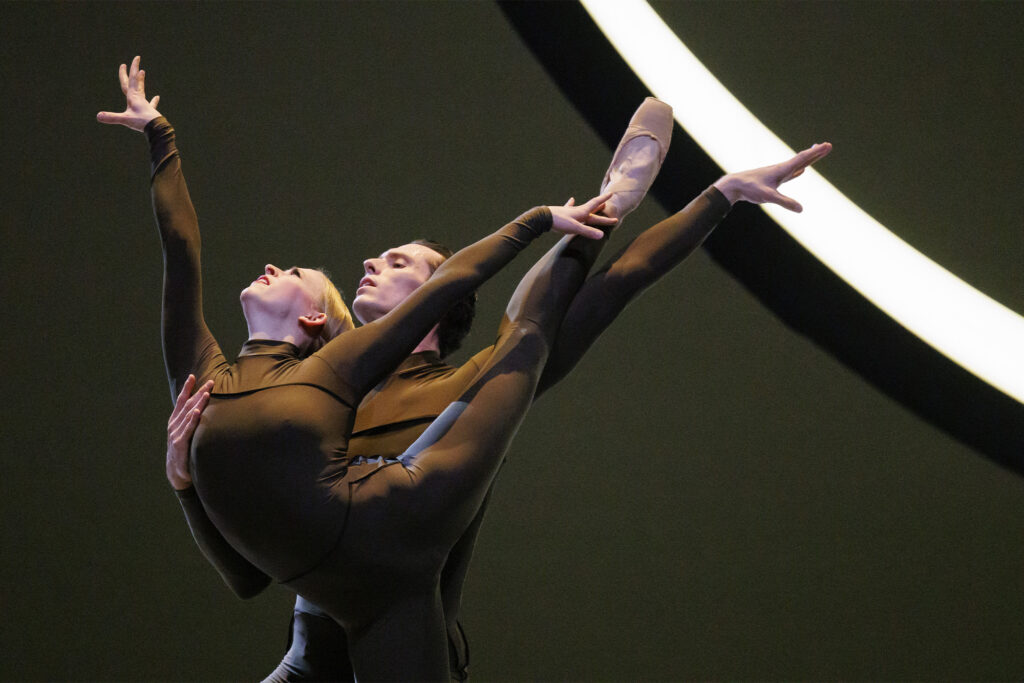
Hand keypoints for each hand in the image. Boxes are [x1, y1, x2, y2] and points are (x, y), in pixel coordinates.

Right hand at [96, 56, 161, 131]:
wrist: (158, 129)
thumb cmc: (143, 123)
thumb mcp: (126, 120)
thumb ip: (112, 117)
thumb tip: (98, 116)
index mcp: (133, 97)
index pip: (128, 82)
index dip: (125, 73)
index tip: (124, 64)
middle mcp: (139, 98)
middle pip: (135, 81)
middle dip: (134, 70)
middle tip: (137, 58)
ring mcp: (145, 104)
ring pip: (141, 89)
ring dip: (140, 80)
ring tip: (142, 72)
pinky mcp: (150, 112)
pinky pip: (151, 104)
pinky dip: (153, 100)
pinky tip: (157, 97)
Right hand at [166, 374, 212, 489]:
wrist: (176, 472)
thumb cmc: (184, 451)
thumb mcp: (185, 434)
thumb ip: (191, 422)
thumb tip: (203, 408)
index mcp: (175, 421)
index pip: (181, 401)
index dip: (187, 388)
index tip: (193, 376)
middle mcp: (174, 425)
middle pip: (188, 405)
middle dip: (199, 392)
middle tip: (211, 381)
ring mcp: (176, 434)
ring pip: (189, 414)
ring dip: (198, 403)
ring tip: (206, 392)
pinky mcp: (180, 443)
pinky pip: (188, 429)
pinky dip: (193, 420)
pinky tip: (198, 411)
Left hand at [548, 192, 617, 239]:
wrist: (543, 218)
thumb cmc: (560, 222)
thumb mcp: (575, 228)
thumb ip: (588, 231)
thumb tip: (602, 235)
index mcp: (582, 212)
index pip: (595, 204)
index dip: (603, 199)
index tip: (611, 193)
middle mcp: (577, 210)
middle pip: (592, 210)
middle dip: (601, 209)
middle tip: (608, 207)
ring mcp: (570, 211)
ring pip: (583, 209)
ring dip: (591, 208)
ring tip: (598, 204)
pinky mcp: (563, 213)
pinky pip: (569, 207)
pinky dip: (572, 204)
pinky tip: (572, 200)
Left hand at [713, 142, 831, 211]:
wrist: (734, 185)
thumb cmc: (750, 189)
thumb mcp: (768, 197)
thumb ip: (784, 202)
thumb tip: (801, 209)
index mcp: (782, 170)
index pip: (802, 159)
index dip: (816, 153)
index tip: (827, 145)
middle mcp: (781, 169)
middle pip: (802, 159)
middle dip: (816, 153)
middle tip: (828, 146)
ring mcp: (777, 174)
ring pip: (797, 165)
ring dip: (808, 160)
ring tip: (817, 153)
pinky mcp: (773, 180)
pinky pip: (790, 174)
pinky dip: (798, 171)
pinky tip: (801, 171)